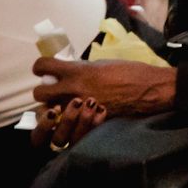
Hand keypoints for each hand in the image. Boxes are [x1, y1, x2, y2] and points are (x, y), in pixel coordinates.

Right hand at [30, 96, 106, 150]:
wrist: (92, 110)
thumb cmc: (63, 101)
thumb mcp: (51, 100)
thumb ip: (49, 98)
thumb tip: (47, 88)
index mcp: (43, 135)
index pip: (38, 137)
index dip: (44, 126)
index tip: (53, 111)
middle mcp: (58, 142)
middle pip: (59, 139)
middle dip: (68, 120)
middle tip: (77, 100)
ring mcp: (74, 143)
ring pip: (76, 139)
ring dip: (84, 120)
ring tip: (91, 101)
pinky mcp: (90, 142)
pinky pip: (94, 136)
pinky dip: (97, 122)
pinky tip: (101, 108)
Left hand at [32, 57, 174, 117]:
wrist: (148, 89)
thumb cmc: (130, 71)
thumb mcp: (103, 64)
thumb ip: (82, 68)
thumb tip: (70, 71)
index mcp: (78, 71)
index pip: (43, 66)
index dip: (40, 67)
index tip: (44, 69)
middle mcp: (74, 89)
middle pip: (38, 93)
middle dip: (42, 91)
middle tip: (51, 89)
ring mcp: (79, 108)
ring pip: (49, 113)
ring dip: (51, 109)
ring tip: (59, 105)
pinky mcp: (87, 122)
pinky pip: (67, 124)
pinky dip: (67, 121)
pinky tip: (74, 116)